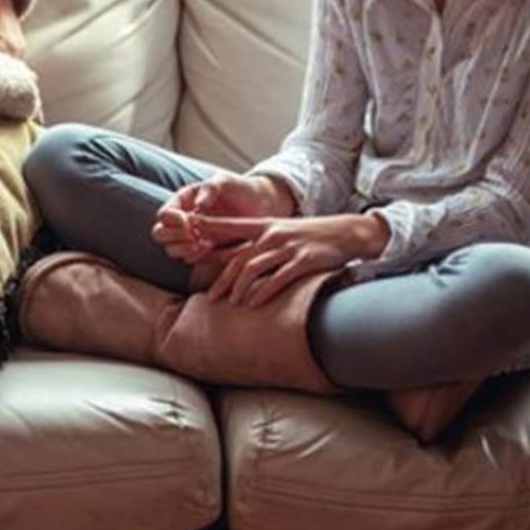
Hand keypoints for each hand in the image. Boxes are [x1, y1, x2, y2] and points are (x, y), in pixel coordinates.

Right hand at [151, 172, 294, 265]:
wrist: (260, 205)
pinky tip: (208, 249)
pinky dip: (193, 256)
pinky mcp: (201, 249)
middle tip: (193, 237)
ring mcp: (191, 235)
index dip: (171, 220)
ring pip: (171, 249)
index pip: (164, 214)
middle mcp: (182, 218)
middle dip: (173, 237)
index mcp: (183, 199)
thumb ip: (211, 189)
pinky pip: (187, 258)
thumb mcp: (226, 181)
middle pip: (160, 233)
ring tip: (201, 245)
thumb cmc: (240, 189)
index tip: (188, 221)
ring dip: (182, 250)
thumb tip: (198, 205)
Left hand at [197, 212, 389, 308]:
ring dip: (240, 288)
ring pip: (254, 268)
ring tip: (232, 304)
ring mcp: (287, 247)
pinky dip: (264, 292)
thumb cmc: (306, 236)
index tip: (185, 236)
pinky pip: (278, 279)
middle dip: (222, 279)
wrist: (344, 232)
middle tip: (210, 297)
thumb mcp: (276, 232)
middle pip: (238, 258)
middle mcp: (272, 234)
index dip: (206, 231)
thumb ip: (249, 243)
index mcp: (263, 225)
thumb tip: (218, 255)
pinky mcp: (303, 261)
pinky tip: (254, 304)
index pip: (228, 226)